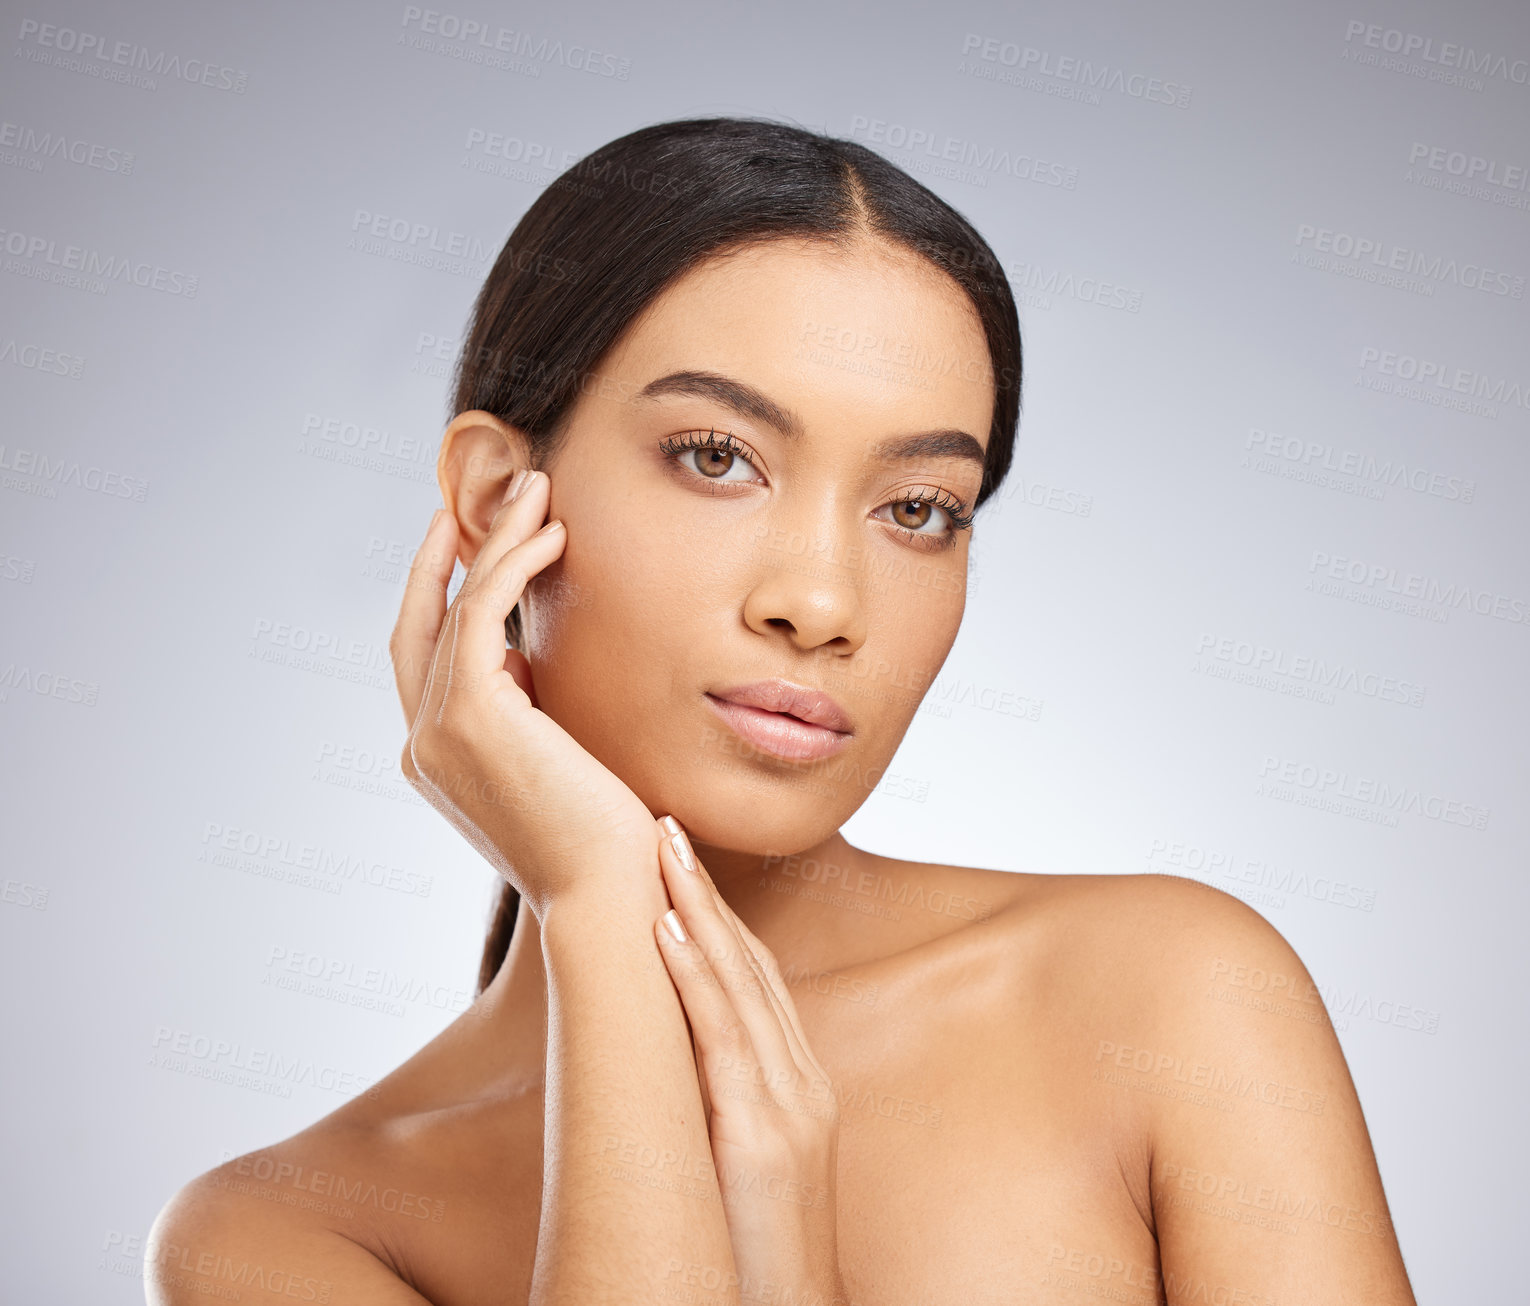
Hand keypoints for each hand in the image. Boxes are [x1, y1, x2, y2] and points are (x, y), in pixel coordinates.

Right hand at [389, 475, 659, 915]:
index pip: (425, 657)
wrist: (610, 893)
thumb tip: (523, 662)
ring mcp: (437, 732)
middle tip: (490, 498)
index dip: (441, 592)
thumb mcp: (551, 763)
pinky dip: (512, 566)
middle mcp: (422, 746)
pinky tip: (550, 536)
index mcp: (437, 761)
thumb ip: (524, 714)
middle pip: (421, 621)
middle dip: (450, 552)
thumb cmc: (602, 840)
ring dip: (494, 540)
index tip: (472, 541)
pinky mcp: (470, 716)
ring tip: (538, 491)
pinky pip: (482, 615)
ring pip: (454, 608)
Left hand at [651, 818, 851, 1305]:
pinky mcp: (761, 1136)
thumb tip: (675, 1070)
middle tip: (668, 826)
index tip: (683, 867)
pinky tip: (666, 929)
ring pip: (738, 983)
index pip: (757, 980)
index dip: (719, 918)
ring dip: (697, 908)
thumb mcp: (746, 1167)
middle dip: (708, 891)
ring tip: (662, 847)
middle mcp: (802, 1083)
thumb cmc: (758, 1257)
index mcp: (799, 1088)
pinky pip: (723, 1039)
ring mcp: (789, 1106)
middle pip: (751, 963)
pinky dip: (693, 977)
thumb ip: (727, 1110)